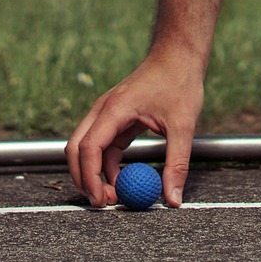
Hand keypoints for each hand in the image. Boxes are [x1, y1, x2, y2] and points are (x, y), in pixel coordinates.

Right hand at [65, 53, 204, 207]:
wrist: (178, 57)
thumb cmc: (180, 84)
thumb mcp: (183, 126)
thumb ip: (177, 164)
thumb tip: (173, 200)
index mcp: (115, 109)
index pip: (90, 147)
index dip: (91, 177)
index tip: (101, 200)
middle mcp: (103, 111)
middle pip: (76, 149)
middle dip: (83, 178)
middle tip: (103, 204)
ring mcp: (106, 114)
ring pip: (86, 149)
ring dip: (94, 174)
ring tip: (116, 196)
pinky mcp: (115, 119)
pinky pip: (102, 146)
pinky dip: (107, 165)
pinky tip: (123, 179)